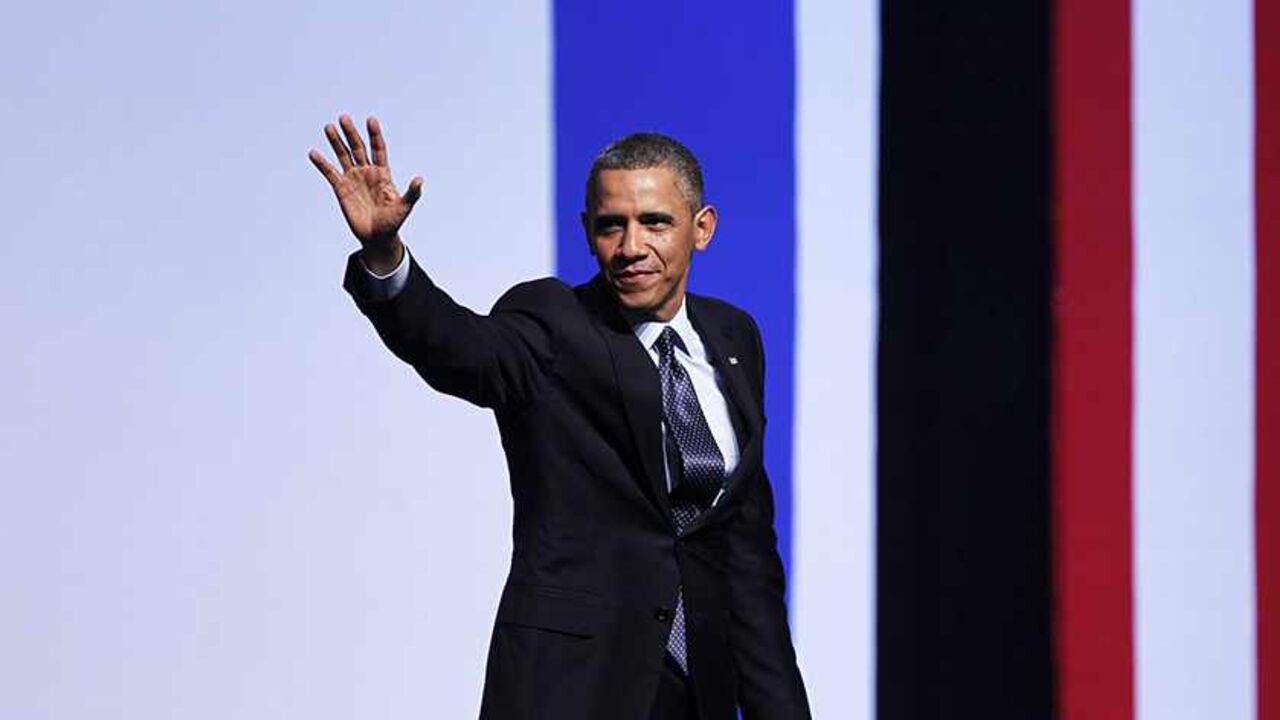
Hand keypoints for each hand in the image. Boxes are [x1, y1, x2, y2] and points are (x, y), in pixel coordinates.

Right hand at [309, 114, 423, 272]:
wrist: (377, 237)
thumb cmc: (393, 222)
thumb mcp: (404, 207)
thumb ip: (412, 193)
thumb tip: (420, 179)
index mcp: (383, 173)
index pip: (378, 149)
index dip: (375, 135)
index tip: (371, 120)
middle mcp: (367, 172)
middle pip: (358, 147)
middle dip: (351, 133)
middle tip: (343, 118)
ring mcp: (353, 178)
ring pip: (343, 155)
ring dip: (336, 142)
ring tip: (329, 127)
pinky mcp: (341, 188)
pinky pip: (330, 172)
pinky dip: (322, 163)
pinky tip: (314, 153)